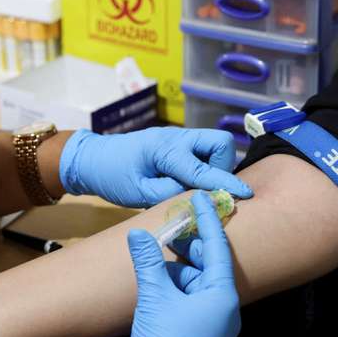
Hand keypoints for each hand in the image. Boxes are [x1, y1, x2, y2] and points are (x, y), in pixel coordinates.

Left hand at [59, 127, 251, 207]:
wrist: (92, 159)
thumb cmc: (111, 175)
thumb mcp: (138, 192)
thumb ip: (170, 195)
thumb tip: (199, 198)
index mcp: (164, 149)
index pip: (202, 168)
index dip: (224, 183)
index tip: (245, 195)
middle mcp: (176, 138)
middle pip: (220, 143)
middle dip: (222, 167)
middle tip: (203, 188)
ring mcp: (177, 138)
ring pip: (214, 146)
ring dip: (212, 166)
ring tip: (190, 186)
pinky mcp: (177, 143)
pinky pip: (202, 151)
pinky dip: (203, 165)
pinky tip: (186, 180)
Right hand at [128, 191, 240, 336]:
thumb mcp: (155, 298)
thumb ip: (148, 263)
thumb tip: (137, 234)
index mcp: (221, 295)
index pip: (217, 247)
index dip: (208, 220)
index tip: (202, 198)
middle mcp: (222, 308)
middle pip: (205, 265)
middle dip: (186, 249)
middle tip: (168, 230)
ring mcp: (211, 323)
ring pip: (193, 284)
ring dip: (174, 272)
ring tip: (152, 264)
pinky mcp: (198, 333)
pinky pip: (187, 301)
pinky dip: (171, 290)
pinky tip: (153, 288)